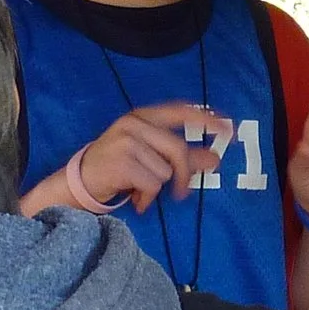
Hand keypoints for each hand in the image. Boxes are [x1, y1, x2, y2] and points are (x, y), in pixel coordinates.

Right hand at [80, 102, 232, 212]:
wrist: (80, 181)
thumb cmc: (119, 166)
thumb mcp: (151, 157)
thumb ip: (183, 156)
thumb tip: (214, 159)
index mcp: (143, 117)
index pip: (181, 111)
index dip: (206, 119)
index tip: (228, 129)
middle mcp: (134, 124)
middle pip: (176, 150)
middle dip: (183, 175)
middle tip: (181, 193)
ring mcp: (125, 141)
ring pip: (164, 171)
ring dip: (156, 188)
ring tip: (139, 188)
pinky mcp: (120, 162)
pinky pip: (151, 185)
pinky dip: (146, 198)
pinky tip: (134, 197)